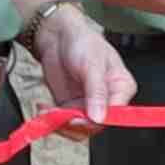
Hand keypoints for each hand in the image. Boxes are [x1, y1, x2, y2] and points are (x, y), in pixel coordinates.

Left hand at [31, 4, 138, 123]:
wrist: (57, 36)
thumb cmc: (82, 42)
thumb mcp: (92, 66)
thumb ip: (96, 93)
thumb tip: (99, 118)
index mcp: (121, 88)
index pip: (116, 114)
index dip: (98, 120)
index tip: (78, 119)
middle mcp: (107, 99)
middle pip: (96, 125)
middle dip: (75, 123)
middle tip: (59, 115)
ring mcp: (87, 104)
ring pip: (79, 129)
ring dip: (61, 124)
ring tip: (48, 111)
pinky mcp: (70, 106)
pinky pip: (63, 122)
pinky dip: (51, 120)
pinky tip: (43, 109)